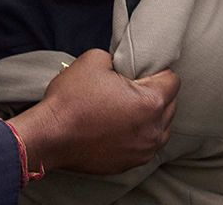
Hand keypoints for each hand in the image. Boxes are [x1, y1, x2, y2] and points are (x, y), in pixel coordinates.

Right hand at [10, 49, 178, 174]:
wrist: (49, 136)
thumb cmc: (71, 99)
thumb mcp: (94, 59)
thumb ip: (118, 58)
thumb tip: (121, 65)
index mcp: (151, 102)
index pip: (173, 81)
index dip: (158, 71)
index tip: (142, 72)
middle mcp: (153, 130)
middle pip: (170, 105)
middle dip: (156, 94)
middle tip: (132, 88)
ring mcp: (142, 151)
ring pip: (161, 129)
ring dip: (150, 118)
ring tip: (127, 109)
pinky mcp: (129, 164)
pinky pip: (145, 146)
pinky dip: (138, 136)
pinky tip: (119, 128)